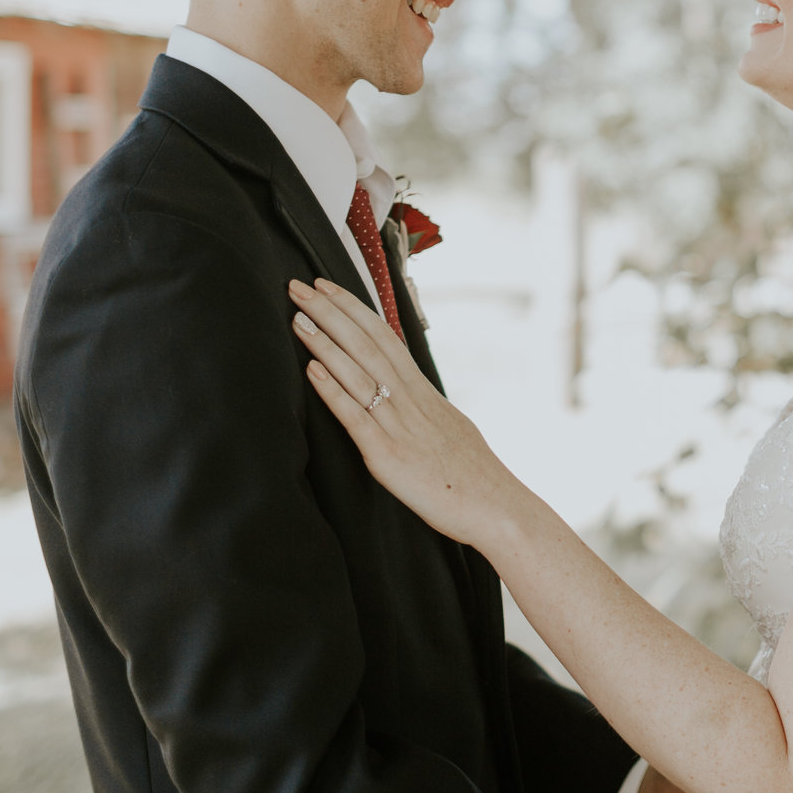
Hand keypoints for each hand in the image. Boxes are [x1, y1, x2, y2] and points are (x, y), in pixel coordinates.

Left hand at [288, 278, 517, 544]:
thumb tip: (408, 393)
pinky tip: (312, 370)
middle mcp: (410, 400)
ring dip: (324, 343)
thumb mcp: (449, 426)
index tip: (326, 286)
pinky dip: (333, 390)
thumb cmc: (473, 474)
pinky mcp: (387, 456)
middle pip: (367, 344)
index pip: (384, 336)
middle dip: (330, 312)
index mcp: (423, 391)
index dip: (352, 308)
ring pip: (358, 373)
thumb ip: (423, 407)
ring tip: (297, 318)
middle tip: (299, 286)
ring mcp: (398, 426)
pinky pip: (356, 417)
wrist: (495, 507)